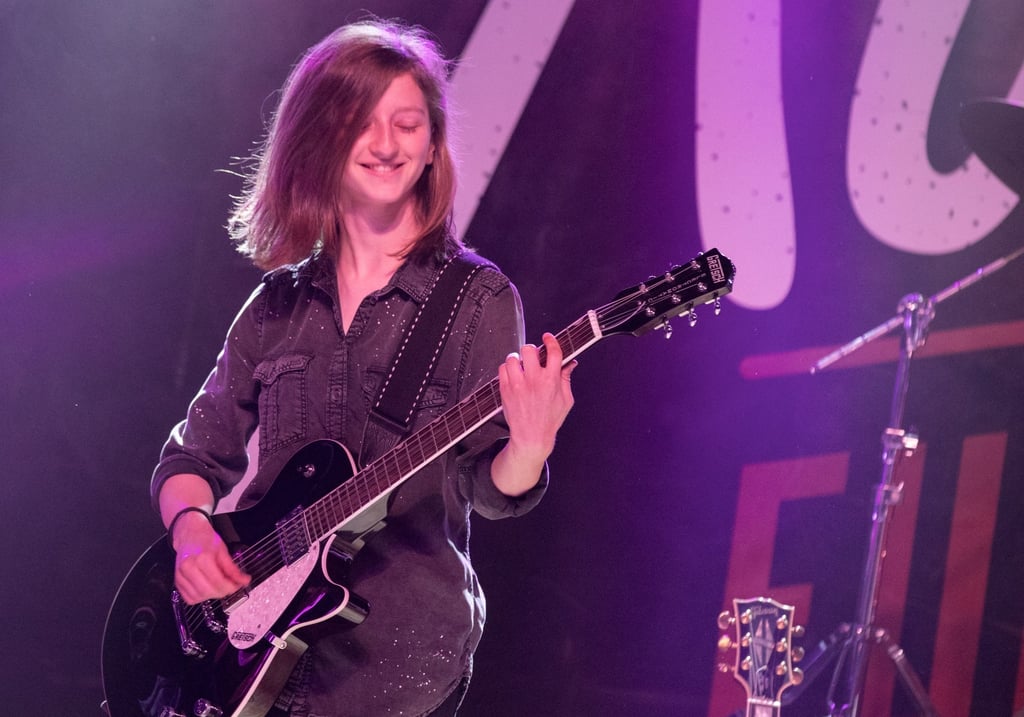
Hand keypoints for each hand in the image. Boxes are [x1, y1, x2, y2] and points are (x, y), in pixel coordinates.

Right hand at [171, 510, 250, 603]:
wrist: (189, 533)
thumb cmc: (205, 539)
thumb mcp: (223, 550)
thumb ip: (233, 569)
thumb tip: (244, 580)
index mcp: (202, 559)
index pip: (218, 582)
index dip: (231, 587)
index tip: (239, 585)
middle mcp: (189, 568)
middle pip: (208, 591)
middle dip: (223, 592)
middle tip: (231, 586)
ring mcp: (181, 575)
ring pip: (199, 597)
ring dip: (212, 595)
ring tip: (219, 586)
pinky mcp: (177, 581)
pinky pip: (189, 598)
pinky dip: (200, 597)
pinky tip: (207, 588)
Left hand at [496, 332, 575, 489]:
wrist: (530, 438)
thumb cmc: (550, 420)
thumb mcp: (566, 400)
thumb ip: (566, 379)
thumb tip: (570, 364)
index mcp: (551, 381)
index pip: (553, 352)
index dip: (551, 340)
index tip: (547, 337)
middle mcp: (534, 380)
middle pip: (529, 349)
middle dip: (532, 350)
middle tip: (533, 357)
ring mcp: (517, 384)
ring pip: (513, 357)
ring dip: (518, 360)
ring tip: (522, 367)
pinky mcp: (505, 389)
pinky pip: (502, 368)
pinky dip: (507, 369)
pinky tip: (514, 376)